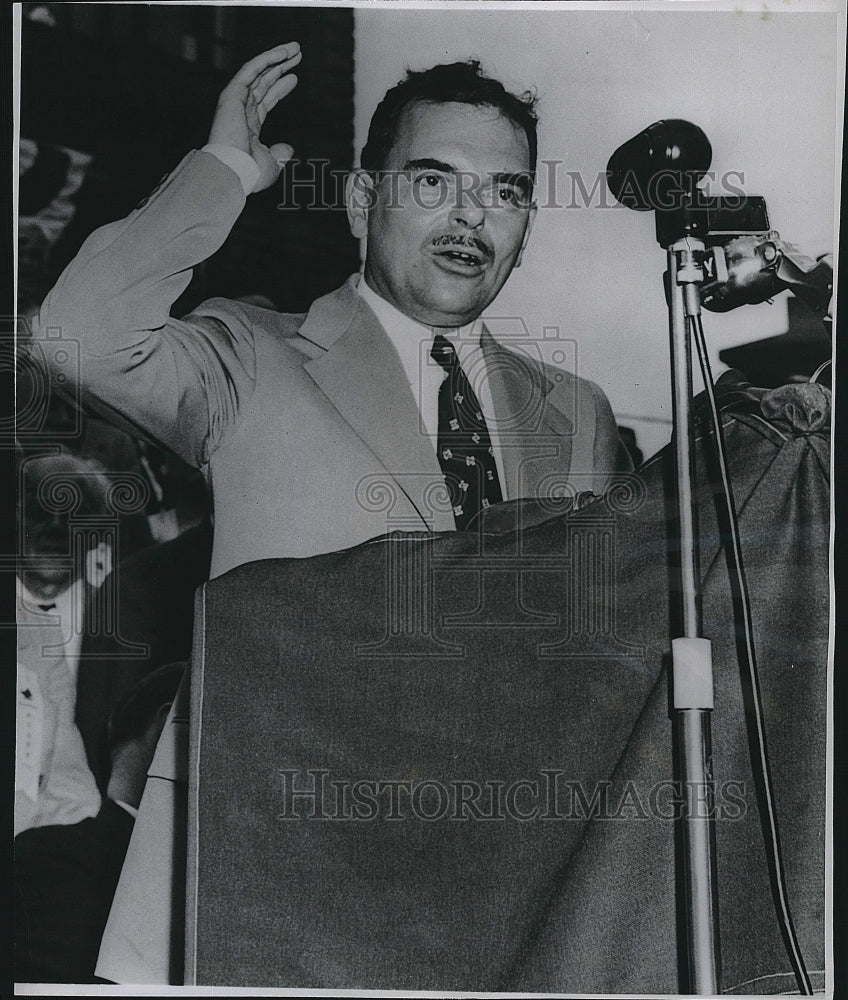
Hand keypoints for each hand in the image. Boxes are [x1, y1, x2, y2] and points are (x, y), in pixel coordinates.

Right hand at [208, 42, 301, 192]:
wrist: (234, 171)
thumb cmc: (248, 173)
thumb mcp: (271, 165)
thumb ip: (280, 155)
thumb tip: (289, 149)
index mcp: (249, 126)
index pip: (266, 100)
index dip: (280, 88)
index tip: (294, 78)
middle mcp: (241, 111)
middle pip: (263, 82)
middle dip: (280, 67)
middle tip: (296, 56)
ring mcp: (236, 101)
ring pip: (258, 72)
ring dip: (277, 58)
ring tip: (295, 48)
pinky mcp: (232, 94)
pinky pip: (251, 70)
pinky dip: (267, 59)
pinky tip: (283, 53)